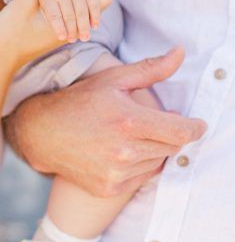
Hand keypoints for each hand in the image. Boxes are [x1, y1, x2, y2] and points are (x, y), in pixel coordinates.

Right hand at [6, 47, 206, 197]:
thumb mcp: (114, 79)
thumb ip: (151, 69)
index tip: (197, 124)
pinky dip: (139, 165)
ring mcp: (116, 172)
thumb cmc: (79, 101)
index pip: (180, 132)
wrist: (43, 133)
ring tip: (130, 135)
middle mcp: (124, 151)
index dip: (194, 128)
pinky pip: (141, 178)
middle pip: (171, 147)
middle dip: (169, 134)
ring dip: (153, 149)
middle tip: (152, 123)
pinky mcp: (110, 188)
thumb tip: (180, 53)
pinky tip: (120, 151)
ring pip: (157, 162)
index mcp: (128, 121)